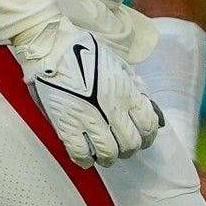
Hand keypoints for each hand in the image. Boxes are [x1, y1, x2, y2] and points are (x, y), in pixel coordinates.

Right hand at [11, 21, 164, 167]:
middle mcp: (111, 109)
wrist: (50, 46)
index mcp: (126, 93)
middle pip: (131, 144)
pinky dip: (86, 160)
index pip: (148, 126)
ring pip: (109, 153)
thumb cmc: (85, 52)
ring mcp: (88, 118)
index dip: (148, 136)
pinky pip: (80, 153)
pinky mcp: (66, 124)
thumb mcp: (119, 66)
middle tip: (122, 146)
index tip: (142, 138)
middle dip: (129, 149)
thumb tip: (155, 114)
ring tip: (105, 155)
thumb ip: (136, 90)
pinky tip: (87, 157)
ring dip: (109, 157)